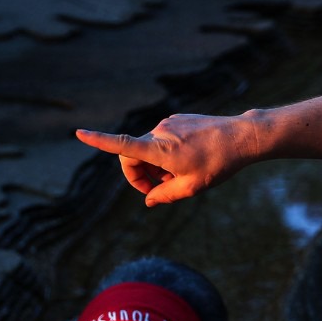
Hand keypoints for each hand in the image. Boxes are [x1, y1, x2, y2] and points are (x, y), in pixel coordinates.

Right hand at [75, 114, 253, 205]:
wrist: (242, 137)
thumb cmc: (218, 164)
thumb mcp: (192, 187)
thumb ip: (165, 195)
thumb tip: (149, 201)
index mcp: (159, 149)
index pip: (122, 145)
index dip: (98, 141)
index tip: (79, 133)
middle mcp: (160, 132)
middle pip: (133, 154)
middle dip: (138, 174)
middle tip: (155, 191)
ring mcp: (169, 123)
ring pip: (150, 148)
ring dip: (155, 165)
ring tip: (179, 177)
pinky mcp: (179, 119)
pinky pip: (164, 139)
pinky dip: (166, 154)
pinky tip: (188, 161)